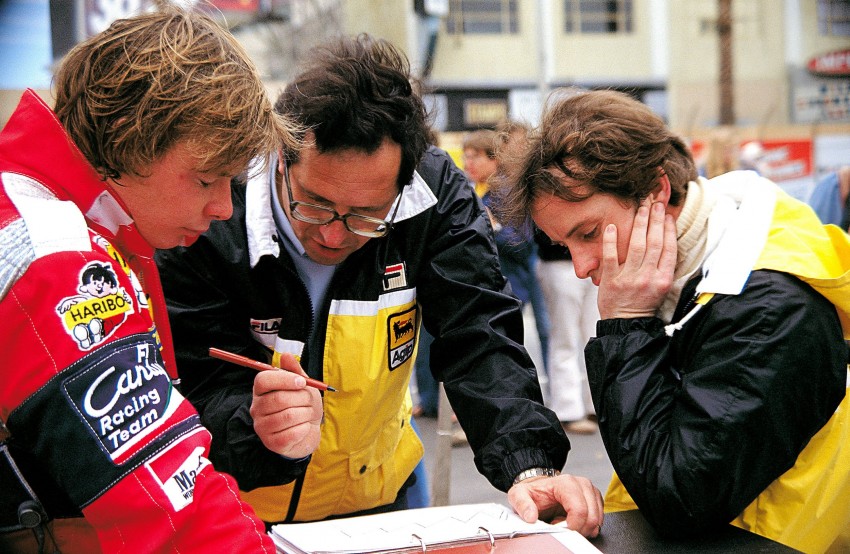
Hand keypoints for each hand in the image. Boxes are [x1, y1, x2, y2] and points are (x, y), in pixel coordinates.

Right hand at [250, 353, 322, 458]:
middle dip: (302, 399)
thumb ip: (295, 371)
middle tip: (309, 401)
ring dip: (306, 413)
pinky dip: (305, 428)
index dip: (284, 379)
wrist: (308, 431)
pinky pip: (293, 433)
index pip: (263, 380)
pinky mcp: (272, 444)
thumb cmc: (303, 406)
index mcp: (261, 391)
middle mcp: (256, 409)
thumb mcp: (302, 386)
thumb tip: (286, 355)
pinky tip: (304, 427)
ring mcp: (262, 427)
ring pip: (288, 416)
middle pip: (278, 399)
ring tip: (308, 414)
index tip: (302, 382)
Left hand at [507, 473, 603, 537]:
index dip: (573, 526)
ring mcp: (590, 491)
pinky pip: (598, 520)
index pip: (580, 509)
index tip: (562, 530)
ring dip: (581, 527)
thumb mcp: (519, 495)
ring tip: (564, 521)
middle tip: (560, 525)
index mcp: (566, 483)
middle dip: (577, 528)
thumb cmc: (533, 492)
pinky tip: (572, 520)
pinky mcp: (595, 500)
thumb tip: (530, 516)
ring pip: (596, 520)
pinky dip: (586, 526)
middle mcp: (581, 484)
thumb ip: (522, 504)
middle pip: (591, 517)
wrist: (539, 487)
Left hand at [597, 199, 676, 319]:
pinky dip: (611, 241)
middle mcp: (649, 277)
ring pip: (637, 245)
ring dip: (639, 223)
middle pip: (654, 242)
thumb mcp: (661, 287)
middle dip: (655, 219)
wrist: (626, 324)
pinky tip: (611, 226)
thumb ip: (664, 266)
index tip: (667, 214)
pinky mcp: (611, 280)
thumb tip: (666, 239)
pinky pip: (611, 257)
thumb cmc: (643, 304)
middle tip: (655, 202)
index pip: (669, 248)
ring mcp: (629, 278)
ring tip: (640, 207)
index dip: (669, 229)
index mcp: (664, 279)